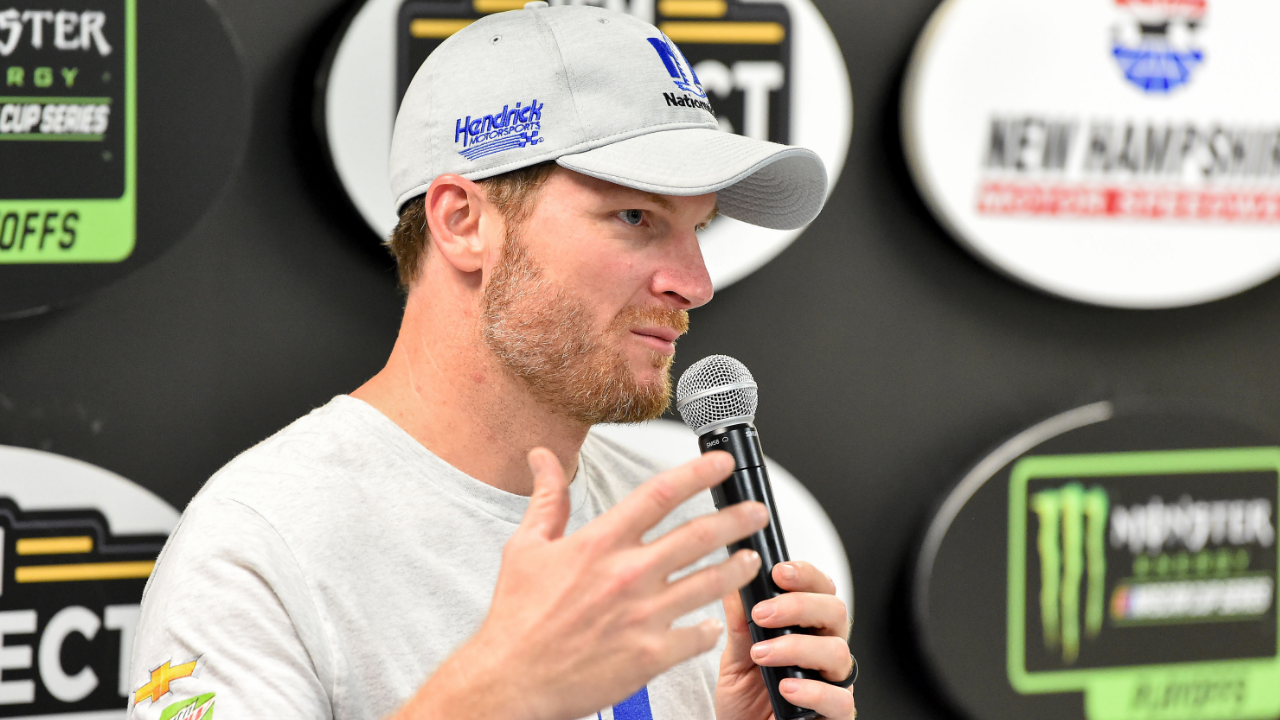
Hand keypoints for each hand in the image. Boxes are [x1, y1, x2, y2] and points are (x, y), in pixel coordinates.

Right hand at [396, 448, 768, 719]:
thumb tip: (543, 456)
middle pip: (700, 536)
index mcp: (600, 543)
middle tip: (757, 512)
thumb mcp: (526, 547)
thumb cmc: (517, 617)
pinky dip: (711, 627)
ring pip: (711, 583)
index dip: (698, 473)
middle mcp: (628, 574)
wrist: (511, 681)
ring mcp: (643, 616)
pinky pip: (699, 635)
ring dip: (737, 569)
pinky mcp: (651, 655)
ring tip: (751, 560)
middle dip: (737, 519)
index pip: (660, 494)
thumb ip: (547, 498)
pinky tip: (714, 622)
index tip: (722, 463)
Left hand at [715, 562, 854, 719]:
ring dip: (797, 648)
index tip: (778, 572)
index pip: (819, 590)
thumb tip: (734, 584)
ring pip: (838, 651)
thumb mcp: (733, 660)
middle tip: (763, 613)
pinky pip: (840, 699)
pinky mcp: (836, 714)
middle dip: (799, 605)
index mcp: (805, 630)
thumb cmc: (745, 701)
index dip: (805, 575)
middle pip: (835, 611)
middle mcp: (824, 651)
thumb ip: (739, 626)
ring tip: (762, 655)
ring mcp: (833, 682)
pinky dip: (813, 691)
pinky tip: (786, 688)